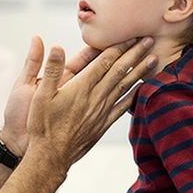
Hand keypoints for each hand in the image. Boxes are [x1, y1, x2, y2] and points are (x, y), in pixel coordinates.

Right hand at [24, 37, 155, 170]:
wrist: (50, 156)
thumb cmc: (42, 125)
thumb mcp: (39, 95)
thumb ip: (50, 70)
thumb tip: (56, 46)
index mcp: (81, 87)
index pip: (105, 62)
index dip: (119, 46)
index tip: (131, 35)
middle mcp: (95, 98)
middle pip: (120, 71)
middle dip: (135, 53)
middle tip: (149, 39)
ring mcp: (101, 112)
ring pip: (125, 87)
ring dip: (140, 71)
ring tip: (153, 59)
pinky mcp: (102, 124)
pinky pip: (123, 107)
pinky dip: (135, 96)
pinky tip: (142, 90)